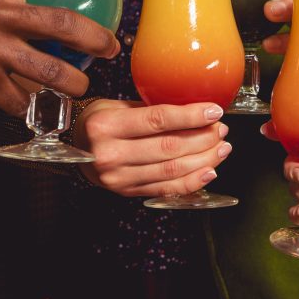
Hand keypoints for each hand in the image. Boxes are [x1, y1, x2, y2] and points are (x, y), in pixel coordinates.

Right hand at [75, 100, 231, 196]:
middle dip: (203, 138)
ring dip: (204, 159)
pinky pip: (167, 189)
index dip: (191, 116)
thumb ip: (152, 109)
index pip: (158, 120)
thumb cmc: (100, 122)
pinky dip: (192, 182)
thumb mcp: (117, 106)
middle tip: (221, 129)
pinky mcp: (128, 193)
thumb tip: (196, 108)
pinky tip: (210, 171)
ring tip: (222, 148)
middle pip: (169, 148)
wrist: (77, 150)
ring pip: (172, 170)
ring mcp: (118, 178)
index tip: (214, 111)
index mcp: (106, 126)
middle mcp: (110, 154)